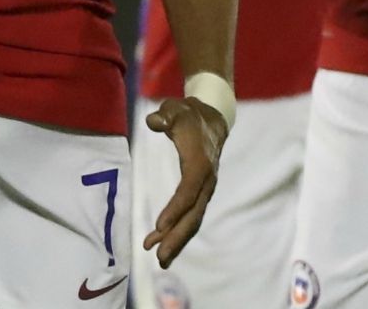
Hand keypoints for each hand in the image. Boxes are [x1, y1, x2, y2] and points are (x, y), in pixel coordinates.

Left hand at [142, 97, 228, 267]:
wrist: (213, 119)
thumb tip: (154, 121)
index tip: (159, 225)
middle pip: (193, 213)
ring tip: (158, 258)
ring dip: (176, 239)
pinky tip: (160, 243)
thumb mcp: (177, 109)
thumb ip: (166, 116)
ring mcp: (205, 189)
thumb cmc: (190, 115)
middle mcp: (206, 180)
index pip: (187, 190)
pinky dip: (178, 231)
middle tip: (159, 256)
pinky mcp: (200, 193)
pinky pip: (191, 215)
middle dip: (177, 236)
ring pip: (193, 219)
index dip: (175, 209)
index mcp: (199, 162)